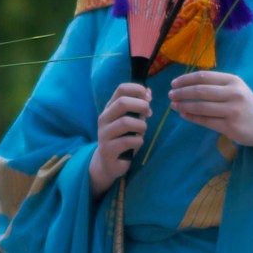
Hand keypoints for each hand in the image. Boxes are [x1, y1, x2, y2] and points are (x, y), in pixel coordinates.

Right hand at [86, 76, 153, 192]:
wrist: (108, 163)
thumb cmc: (122, 139)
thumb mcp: (130, 121)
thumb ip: (138, 108)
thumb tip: (148, 92)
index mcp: (110, 108)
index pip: (121, 89)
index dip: (137, 89)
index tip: (148, 97)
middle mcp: (104, 119)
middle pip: (122, 103)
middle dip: (141, 106)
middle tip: (149, 114)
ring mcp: (104, 134)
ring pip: (126, 122)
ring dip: (141, 126)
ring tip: (142, 131)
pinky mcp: (108, 149)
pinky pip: (128, 141)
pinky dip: (138, 141)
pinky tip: (137, 143)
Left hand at [166, 69, 252, 149]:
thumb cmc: (246, 105)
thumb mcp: (236, 89)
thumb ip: (216, 85)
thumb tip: (187, 85)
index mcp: (233, 81)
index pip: (204, 77)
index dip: (186, 79)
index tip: (174, 83)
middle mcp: (233, 93)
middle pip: (200, 91)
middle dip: (182, 92)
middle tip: (170, 95)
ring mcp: (232, 110)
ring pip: (201, 106)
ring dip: (184, 105)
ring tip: (173, 105)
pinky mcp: (230, 126)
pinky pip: (205, 121)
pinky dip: (191, 117)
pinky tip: (184, 115)